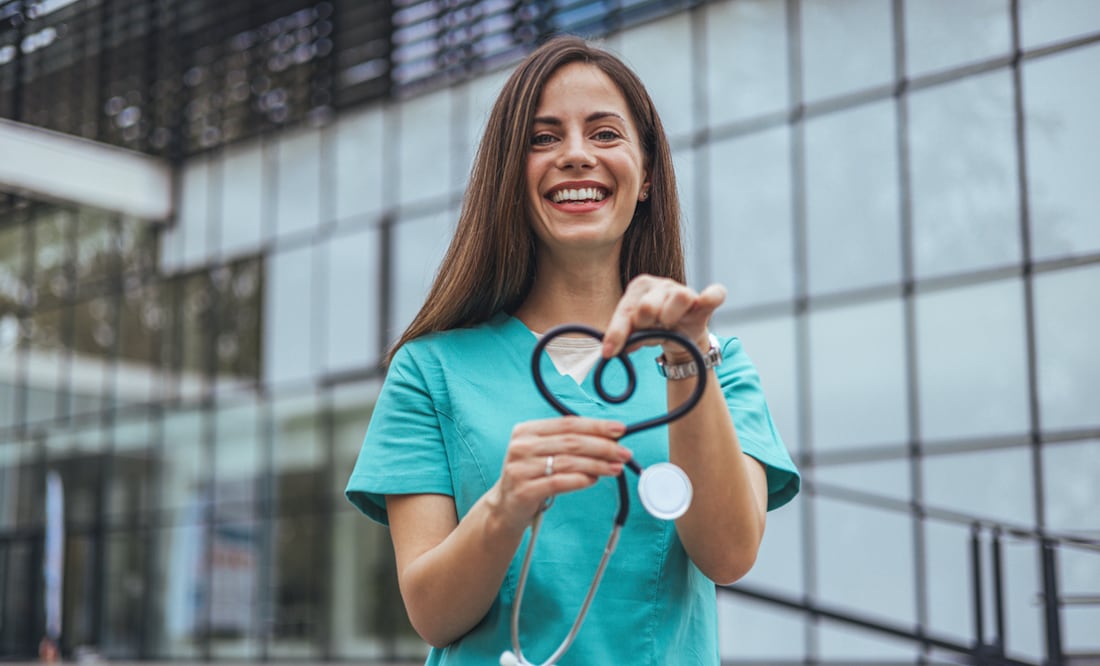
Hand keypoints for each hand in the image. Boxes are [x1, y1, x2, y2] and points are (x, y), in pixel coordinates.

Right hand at [491, 417, 631, 529]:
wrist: (505, 507)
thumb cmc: (530, 476)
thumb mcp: (543, 452)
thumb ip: (568, 443)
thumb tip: (608, 439)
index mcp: (526, 430)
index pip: (568, 423)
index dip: (596, 426)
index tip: (619, 430)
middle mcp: (521, 447)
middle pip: (571, 442)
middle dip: (603, 446)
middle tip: (623, 452)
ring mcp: (520, 469)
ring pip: (568, 462)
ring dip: (597, 465)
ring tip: (615, 468)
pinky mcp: (524, 490)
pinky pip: (559, 482)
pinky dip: (580, 480)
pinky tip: (594, 480)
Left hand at [602, 275, 726, 360]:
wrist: (679, 335)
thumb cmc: (652, 328)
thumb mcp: (634, 333)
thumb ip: (623, 337)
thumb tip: (611, 351)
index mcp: (639, 287)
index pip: (626, 310)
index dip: (617, 333)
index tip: (610, 352)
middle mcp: (661, 285)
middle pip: (648, 305)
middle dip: (645, 324)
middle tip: (650, 331)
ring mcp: (684, 291)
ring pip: (679, 297)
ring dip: (670, 317)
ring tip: (668, 326)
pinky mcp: (705, 301)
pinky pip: (713, 294)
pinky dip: (711, 296)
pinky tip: (705, 301)